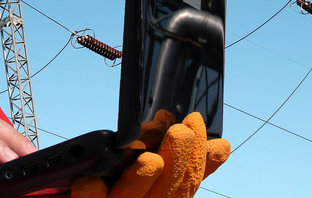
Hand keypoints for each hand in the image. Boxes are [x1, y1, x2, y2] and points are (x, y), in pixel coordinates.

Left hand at [71, 112, 230, 197]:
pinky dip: (91, 194)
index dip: (197, 154)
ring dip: (141, 180)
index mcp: (164, 196)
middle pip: (166, 190)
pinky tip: (90, 182)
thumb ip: (185, 165)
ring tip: (150, 160)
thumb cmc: (126, 190)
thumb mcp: (162, 179)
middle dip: (175, 160)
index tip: (196, 121)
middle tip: (180, 131)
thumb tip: (221, 145)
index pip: (188, 180)